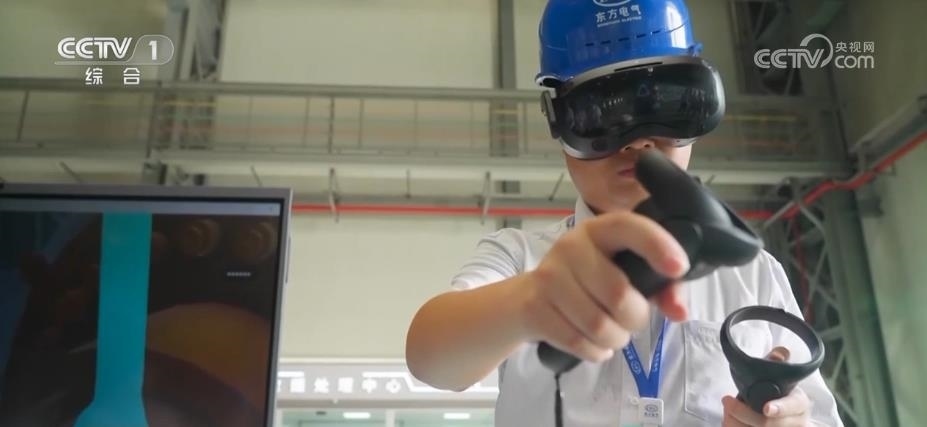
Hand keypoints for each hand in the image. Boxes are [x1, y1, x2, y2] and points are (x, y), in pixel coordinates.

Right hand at [518, 210, 690, 362]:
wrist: (528, 299)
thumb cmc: (587, 282)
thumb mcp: (624, 274)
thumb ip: (660, 287)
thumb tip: (680, 311)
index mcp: (598, 231)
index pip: (627, 227)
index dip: (655, 245)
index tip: (678, 268)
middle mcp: (570, 247)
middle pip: (618, 294)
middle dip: (635, 318)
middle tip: (632, 319)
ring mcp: (548, 276)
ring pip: (598, 325)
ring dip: (616, 339)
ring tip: (612, 333)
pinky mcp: (533, 307)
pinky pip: (577, 342)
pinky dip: (595, 351)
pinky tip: (593, 343)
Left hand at [722, 347, 812, 426]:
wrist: (779, 418)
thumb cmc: (777, 394)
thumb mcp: (779, 378)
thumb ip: (776, 364)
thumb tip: (780, 352)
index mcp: (800, 404)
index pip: (794, 406)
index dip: (781, 408)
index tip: (767, 409)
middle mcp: (796, 422)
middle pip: (769, 423)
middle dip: (745, 413)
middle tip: (726, 401)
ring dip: (737, 422)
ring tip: (726, 411)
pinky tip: (729, 421)